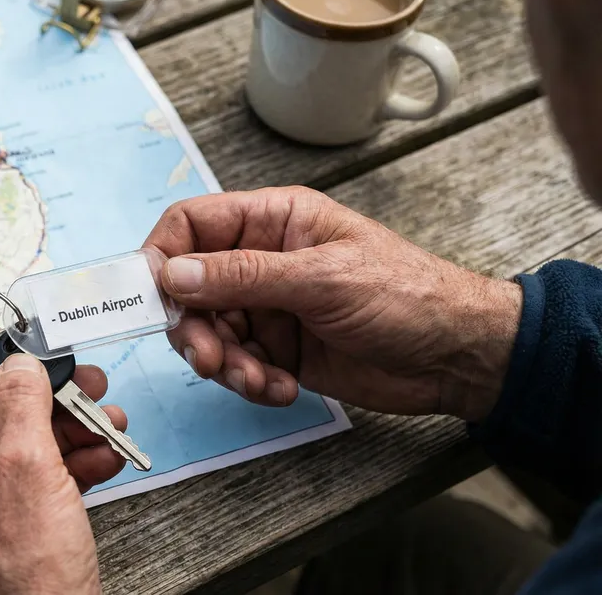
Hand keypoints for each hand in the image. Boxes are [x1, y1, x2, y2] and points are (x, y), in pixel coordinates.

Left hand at [0, 333, 128, 594]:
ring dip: (65, 427)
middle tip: (81, 377)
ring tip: (108, 417)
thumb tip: (15, 361)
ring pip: (17, 448)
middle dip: (40, 394)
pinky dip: (69, 464)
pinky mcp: (7, 533)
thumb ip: (19, 401)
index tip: (10, 339)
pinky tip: (107, 455)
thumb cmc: (25, 574)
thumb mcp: (26, 467)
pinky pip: (33, 482)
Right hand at [143, 187, 522, 421]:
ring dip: (223, 362)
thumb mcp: (323, 279)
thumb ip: (243, 275)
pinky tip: (282, 388)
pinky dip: (248, 381)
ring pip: (207, 332)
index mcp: (273, 220)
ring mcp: (266, 306)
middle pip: (188, 287)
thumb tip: (173, 273)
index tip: (151, 295)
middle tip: (208, 358)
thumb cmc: (408, 295)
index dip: (162, 256)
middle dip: (193, 327)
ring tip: (258, 379)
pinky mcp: (276, 349)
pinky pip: (235, 364)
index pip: (192, 224)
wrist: (457, 357)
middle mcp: (260, 260)